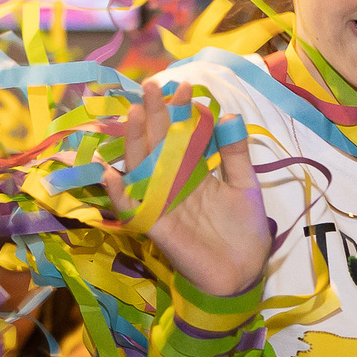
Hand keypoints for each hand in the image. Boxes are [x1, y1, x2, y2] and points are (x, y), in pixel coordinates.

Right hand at [105, 81, 269, 297]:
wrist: (245, 271)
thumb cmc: (245, 230)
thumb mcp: (244, 185)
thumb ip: (235, 154)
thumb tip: (230, 115)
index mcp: (193, 172)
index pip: (182, 137)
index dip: (181, 113)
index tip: (186, 87)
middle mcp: (173, 184)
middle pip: (158, 145)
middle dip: (155, 116)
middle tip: (153, 85)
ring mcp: (162, 203)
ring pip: (142, 169)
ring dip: (135, 142)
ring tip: (134, 113)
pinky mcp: (156, 226)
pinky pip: (133, 209)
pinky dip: (119, 195)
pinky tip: (111, 174)